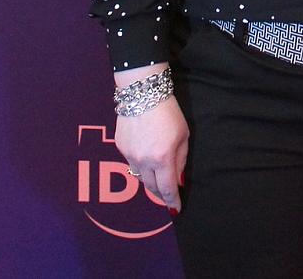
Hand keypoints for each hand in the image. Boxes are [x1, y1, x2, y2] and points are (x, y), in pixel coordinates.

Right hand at [114, 90, 187, 211]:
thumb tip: (178, 179)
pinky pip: (131, 163)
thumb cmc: (168, 112)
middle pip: (151, 187)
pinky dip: (140, 165)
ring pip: (139, 177)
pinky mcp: (119, 147)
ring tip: (158, 178)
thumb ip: (181, 160)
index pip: (167, 188)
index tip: (176, 209)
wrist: (142, 93)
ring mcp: (129, 155)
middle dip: (161, 193)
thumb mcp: (183, 135)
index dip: (172, 201)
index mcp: (162, 158)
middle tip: (168, 195)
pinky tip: (146, 157)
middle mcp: (143, 160)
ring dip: (150, 180)